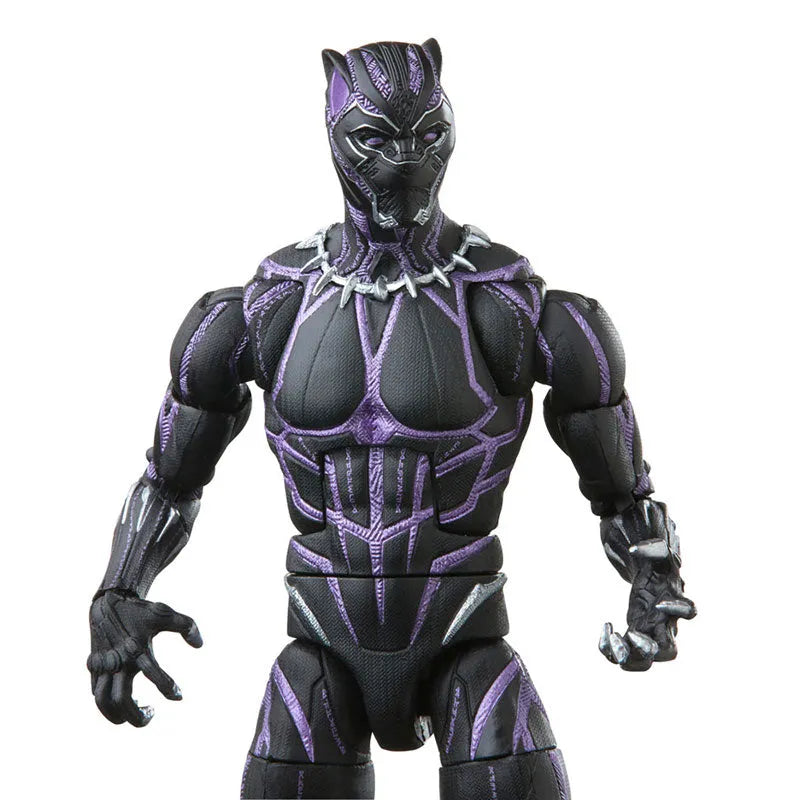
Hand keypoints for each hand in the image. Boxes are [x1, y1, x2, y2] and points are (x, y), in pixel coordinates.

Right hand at [87, 590, 202, 725]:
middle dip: (137, 716)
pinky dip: (108, 704)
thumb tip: (199, 645)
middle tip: (151, 715)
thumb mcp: (165, 613)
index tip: (179, 696)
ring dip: (117, 715)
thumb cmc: (140, 611)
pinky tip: (124, 701)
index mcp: (138, 649)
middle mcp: (119, 660)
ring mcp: (104, 666)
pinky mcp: (94, 667)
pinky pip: (97, 693)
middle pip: (122, 700)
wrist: (108, 602)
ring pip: (103, 702)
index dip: (169, 688)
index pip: (154, 675)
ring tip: (135, 714)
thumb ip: (187, 626)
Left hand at [599, 499, 696, 670]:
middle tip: (628, 637)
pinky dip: (613, 648)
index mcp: (670, 586)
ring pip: (648, 655)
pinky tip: (603, 634)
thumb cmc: (640, 520)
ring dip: (630, 658)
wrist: (626, 519)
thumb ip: (650, 536)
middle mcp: (663, 608)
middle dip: (650, 652)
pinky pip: (627, 646)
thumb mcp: (650, 519)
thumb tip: (640, 552)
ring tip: (609, 644)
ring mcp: (648, 616)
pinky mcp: (633, 617)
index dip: (676, 613)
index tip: (658, 605)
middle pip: (669, 648)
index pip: (686, 610)